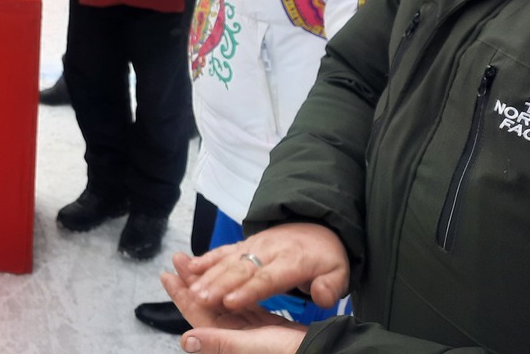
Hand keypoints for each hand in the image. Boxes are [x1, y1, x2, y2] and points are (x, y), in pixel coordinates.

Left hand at [162, 257, 306, 353]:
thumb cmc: (295, 353)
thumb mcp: (256, 346)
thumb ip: (221, 343)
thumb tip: (185, 340)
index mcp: (231, 344)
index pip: (199, 317)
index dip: (182, 295)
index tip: (167, 274)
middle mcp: (237, 340)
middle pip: (208, 307)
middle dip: (192, 282)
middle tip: (178, 259)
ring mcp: (251, 335)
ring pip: (223, 305)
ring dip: (209, 283)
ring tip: (194, 264)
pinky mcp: (266, 329)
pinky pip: (241, 306)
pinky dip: (230, 290)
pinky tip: (225, 280)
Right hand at [184, 225, 350, 312]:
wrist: (316, 227)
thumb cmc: (325, 257)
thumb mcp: (338, 272)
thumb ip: (330, 287)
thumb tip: (321, 298)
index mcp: (292, 261)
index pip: (267, 278)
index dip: (248, 291)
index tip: (230, 302)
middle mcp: (269, 250)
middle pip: (240, 269)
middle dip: (219, 284)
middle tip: (200, 297)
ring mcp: (254, 245)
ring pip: (227, 260)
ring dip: (208, 274)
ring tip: (191, 289)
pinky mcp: (244, 244)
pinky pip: (223, 250)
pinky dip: (206, 258)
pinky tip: (190, 267)